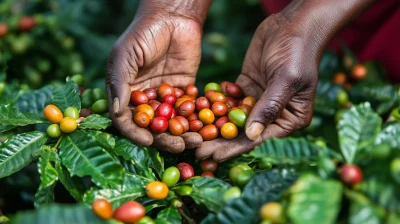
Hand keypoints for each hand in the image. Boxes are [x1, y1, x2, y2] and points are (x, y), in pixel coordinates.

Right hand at [107, 3, 205, 152]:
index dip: (136, 133)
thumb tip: (117, 111)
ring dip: (183, 133)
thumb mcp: (125, 55)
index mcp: (125, 92)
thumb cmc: (143, 33)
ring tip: (196, 141)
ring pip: (172, 122)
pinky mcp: (184, 91)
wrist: (173, 17)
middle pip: (152, 126)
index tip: (148, 141)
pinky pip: (189, 110)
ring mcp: (165, 97)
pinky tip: (207, 128)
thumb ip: (120, 82)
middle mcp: (144, 99)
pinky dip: (197, 120)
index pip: (127, 120)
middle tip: (179, 146)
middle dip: (165, 138)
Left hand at [196, 14, 317, 160]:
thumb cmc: (298, 52)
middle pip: (242, 132)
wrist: (293, 24)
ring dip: (213, 125)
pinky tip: (198, 110)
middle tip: (195, 149)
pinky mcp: (246, 86)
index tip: (212, 157)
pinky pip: (228, 99)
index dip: (234, 148)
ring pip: (233, 117)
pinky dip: (215, 103)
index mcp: (289, 118)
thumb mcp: (285, 80)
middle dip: (218, 141)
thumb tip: (251, 136)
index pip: (258, 138)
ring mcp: (258, 100)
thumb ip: (268, 107)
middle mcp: (273, 113)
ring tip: (192, 134)